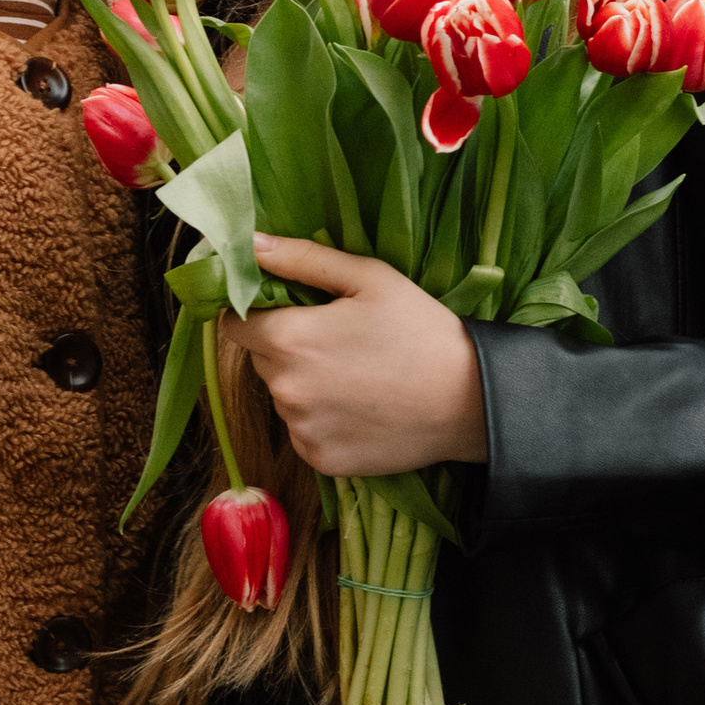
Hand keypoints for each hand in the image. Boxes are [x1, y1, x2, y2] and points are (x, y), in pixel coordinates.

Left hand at [230, 237, 490, 478]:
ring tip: (355, 376)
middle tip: (336, 342)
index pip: (235, 323)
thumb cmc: (421, 330)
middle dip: (285, 347)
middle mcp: (285, 389)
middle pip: (260, 360)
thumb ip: (303, 259)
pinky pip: (303, 432)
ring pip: (282, 397)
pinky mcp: (319, 460)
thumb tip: (252, 244)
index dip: (257, 312)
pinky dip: (321, 421)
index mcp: (289, 338)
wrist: (470, 401)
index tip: (290, 311)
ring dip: (303, 386)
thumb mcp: (369, 278)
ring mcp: (301, 429)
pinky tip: (360, 408)